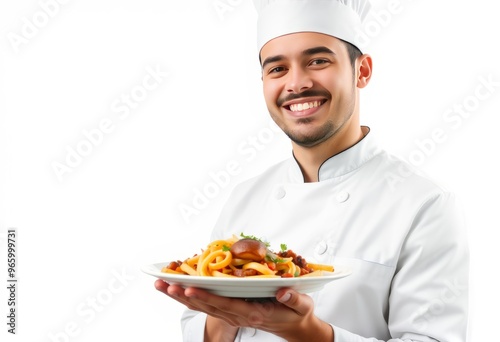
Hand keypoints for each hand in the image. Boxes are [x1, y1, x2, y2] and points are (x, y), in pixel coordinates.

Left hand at [154, 279, 333, 341]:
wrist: (294, 327)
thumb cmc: (296, 314)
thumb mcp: (302, 306)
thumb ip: (293, 299)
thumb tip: (282, 291)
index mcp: (253, 313)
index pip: (225, 305)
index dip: (206, 298)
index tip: (189, 289)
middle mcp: (239, 315)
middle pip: (207, 306)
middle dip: (184, 295)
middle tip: (164, 284)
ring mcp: (233, 314)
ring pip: (203, 306)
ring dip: (181, 297)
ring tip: (161, 285)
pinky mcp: (230, 311)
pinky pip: (207, 305)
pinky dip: (190, 297)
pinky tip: (177, 290)